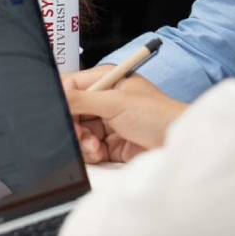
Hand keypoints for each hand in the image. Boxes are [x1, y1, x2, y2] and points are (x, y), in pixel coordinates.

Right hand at [64, 72, 184, 160]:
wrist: (178, 146)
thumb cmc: (157, 116)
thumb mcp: (116, 103)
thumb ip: (82, 99)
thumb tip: (56, 96)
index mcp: (107, 82)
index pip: (72, 85)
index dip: (63, 99)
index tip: (61, 114)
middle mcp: (105, 101)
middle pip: (72, 112)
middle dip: (74, 125)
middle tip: (81, 135)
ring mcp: (108, 124)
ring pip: (78, 132)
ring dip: (83, 141)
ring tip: (96, 147)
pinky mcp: (111, 145)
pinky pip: (88, 148)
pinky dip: (91, 153)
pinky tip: (101, 153)